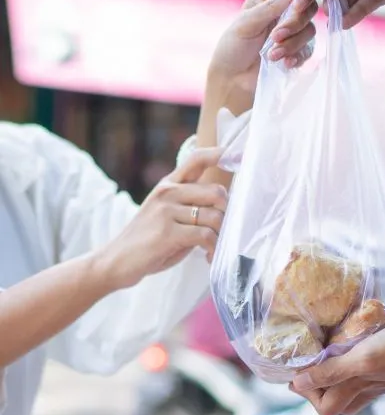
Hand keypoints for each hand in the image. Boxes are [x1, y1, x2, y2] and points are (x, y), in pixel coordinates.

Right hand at [98, 148, 227, 288]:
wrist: (116, 260)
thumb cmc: (149, 239)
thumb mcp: (167, 214)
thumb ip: (191, 204)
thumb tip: (226, 204)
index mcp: (168, 185)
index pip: (196, 159)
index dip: (219, 154)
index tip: (238, 155)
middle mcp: (167, 192)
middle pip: (216, 192)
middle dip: (226, 215)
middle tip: (221, 231)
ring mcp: (166, 211)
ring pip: (214, 217)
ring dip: (220, 237)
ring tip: (212, 248)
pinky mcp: (167, 232)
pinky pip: (206, 235)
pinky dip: (212, 248)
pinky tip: (206, 256)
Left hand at [207, 0, 318, 112]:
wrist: (234, 80)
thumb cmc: (233, 48)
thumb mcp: (247, 22)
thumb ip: (272, 6)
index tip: (297, 6)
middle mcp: (285, 9)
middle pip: (308, 8)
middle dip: (294, 24)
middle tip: (275, 37)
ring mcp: (293, 30)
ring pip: (309, 30)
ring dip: (292, 44)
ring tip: (272, 55)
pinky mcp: (298, 50)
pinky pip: (308, 50)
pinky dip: (297, 56)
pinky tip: (283, 63)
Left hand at [289, 322, 384, 414]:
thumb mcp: (367, 358)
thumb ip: (335, 371)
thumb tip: (298, 383)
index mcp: (359, 388)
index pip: (323, 406)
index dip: (307, 389)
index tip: (301, 363)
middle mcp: (370, 388)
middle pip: (336, 398)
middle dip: (320, 380)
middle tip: (314, 353)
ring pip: (353, 383)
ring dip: (338, 368)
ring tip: (331, 344)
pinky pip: (370, 370)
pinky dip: (358, 358)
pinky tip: (360, 338)